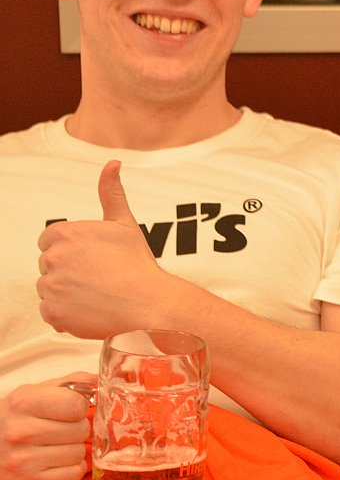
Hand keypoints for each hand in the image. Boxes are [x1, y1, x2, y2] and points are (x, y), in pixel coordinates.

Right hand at [0, 373, 94, 479]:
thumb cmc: (19, 419)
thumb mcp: (38, 394)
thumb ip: (72, 383)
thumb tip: (103, 382)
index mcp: (23, 402)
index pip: (77, 404)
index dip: (79, 408)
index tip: (70, 410)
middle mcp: (21, 430)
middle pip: (81, 430)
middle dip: (78, 430)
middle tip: (60, 431)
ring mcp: (23, 459)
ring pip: (79, 453)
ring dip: (73, 450)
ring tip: (54, 447)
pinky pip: (73, 474)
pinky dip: (71, 470)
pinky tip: (55, 463)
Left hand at [36, 161, 179, 339]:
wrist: (150, 303)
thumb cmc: (138, 263)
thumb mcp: (124, 224)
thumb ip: (111, 193)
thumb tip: (113, 163)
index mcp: (64, 234)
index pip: (49, 242)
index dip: (72, 252)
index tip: (93, 260)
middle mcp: (53, 258)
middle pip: (48, 266)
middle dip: (68, 273)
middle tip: (99, 279)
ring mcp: (51, 286)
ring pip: (49, 290)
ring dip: (67, 295)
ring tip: (98, 296)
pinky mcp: (53, 313)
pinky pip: (51, 314)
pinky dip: (67, 316)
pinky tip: (91, 311)